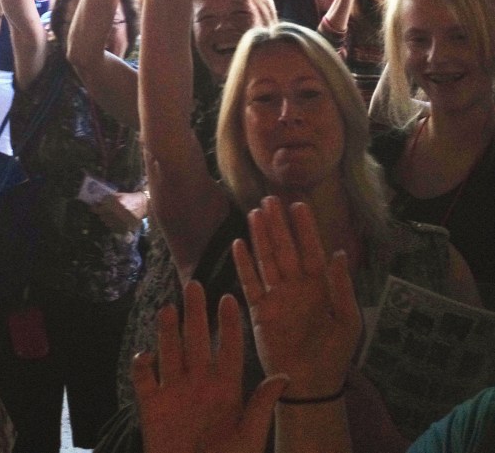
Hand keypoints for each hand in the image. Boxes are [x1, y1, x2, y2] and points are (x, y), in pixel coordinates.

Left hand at [91, 191, 145, 232]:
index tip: (92, 207)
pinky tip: (114, 220)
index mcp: (116, 203)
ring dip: (105, 218)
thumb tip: (99, 202)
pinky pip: (113, 227)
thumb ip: (109, 199)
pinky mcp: (124, 227)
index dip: (95, 208)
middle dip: (101, 213)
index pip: (100, 208)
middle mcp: (117, 213)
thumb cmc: (131, 198)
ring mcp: (121, 221)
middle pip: (102, 215)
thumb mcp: (120, 195)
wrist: (144, 206)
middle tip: (101, 210)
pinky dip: (111, 224)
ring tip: (109, 215)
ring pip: (107, 222)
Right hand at [133, 281, 285, 452]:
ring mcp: (175, 393)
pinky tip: (145, 357)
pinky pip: (144, 380)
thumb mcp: (248, 440)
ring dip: (168, 331)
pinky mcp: (151, 406)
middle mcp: (200, 384)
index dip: (229, 325)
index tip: (229, 299)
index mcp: (227, 389)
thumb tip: (285, 376)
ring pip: (171, 352)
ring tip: (170, 308)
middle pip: (197, 341)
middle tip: (194, 284)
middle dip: (196, 314)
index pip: (229, 349)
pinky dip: (142, 367)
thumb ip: (261, 407)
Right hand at [233, 197, 361, 399]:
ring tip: (254, 213)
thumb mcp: (348, 321)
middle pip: (285, 249)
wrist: (312, 386)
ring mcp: (276, 296)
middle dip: (278, 224)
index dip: (305, 228)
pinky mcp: (260, 311)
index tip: (298, 204)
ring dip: (261, 237)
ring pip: (266, 260)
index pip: (311, 250)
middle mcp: (296, 286)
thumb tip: (339, 252)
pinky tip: (239, 244)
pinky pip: (250, 283)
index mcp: (319, 286)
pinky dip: (244, 265)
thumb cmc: (335, 354)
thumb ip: (341, 287)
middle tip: (270, 199)